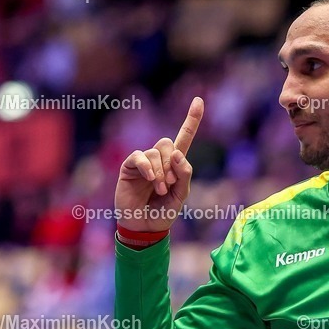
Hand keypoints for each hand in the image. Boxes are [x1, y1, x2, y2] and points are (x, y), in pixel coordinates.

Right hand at [115, 97, 203, 231]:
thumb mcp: (181, 196)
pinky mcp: (130, 167)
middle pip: (168, 143)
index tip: (199, 100)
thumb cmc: (163, 212)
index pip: (185, 137)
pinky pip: (140, 157)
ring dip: (161, 172)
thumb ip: (184, 175)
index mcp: (175, 164)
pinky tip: (150, 180)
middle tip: (170, 184)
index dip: (192, 119)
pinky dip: (148, 168)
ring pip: (156, 151)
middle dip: (172, 164)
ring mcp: (144, 162)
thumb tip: (178, 154)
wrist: (144, 227)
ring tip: (160, 190)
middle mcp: (159, 159)